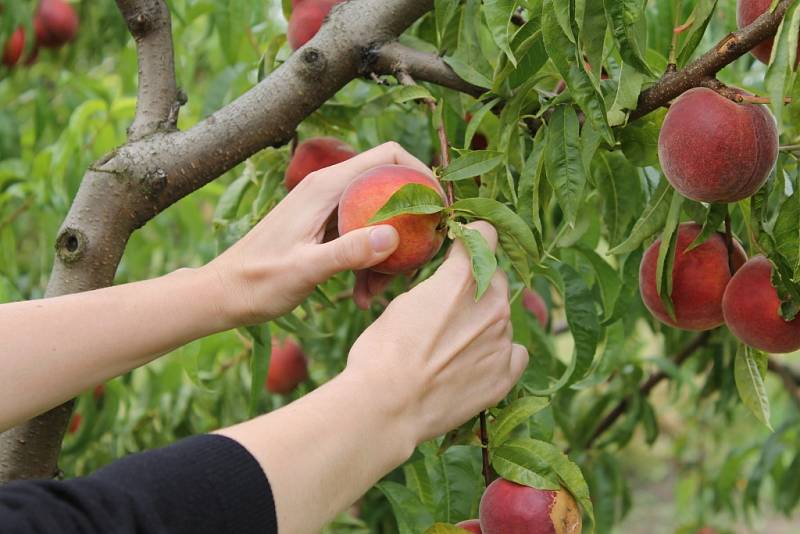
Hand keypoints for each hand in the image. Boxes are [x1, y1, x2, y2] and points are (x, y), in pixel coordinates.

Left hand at [204, 142, 432, 325]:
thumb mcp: (305, 270)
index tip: (439, 208)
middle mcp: (329, 190)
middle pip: (390, 188)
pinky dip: (370, 262)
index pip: (388, 156)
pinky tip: (363, 295)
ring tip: (378, 293)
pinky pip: (363, 237)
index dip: (421, 173)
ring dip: (389, 252)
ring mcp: (327, 210)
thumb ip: (348, 252)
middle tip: (417, 261)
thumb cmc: (257, 282)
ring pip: (379, 217)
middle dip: (410, 222)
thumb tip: (393, 235)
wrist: (222, 295)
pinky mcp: (325, 230)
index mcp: (326, 187)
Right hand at [345, 221, 528, 444]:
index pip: (486, 236)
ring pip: (501, 318)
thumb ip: (436, 288)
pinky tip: (474, 364)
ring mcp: (502, 341)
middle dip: (477, 286)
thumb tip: (446, 290)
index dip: (473, 240)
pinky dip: (499, 354)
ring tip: (450, 347)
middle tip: (449, 309)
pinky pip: (514, 352)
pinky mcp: (505, 374)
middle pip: (496, 278)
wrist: (387, 406)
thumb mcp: (402, 303)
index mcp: (462, 278)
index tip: (464, 248)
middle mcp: (492, 304)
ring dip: (482, 323)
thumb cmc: (382, 352)